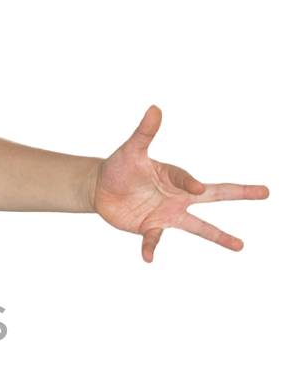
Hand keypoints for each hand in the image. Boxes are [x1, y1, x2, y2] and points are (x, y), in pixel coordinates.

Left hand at [89, 104, 268, 261]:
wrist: (101, 189)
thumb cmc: (120, 166)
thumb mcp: (131, 150)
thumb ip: (144, 133)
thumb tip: (154, 109)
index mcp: (176, 177)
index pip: (191, 182)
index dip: (192, 185)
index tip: (197, 190)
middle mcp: (178, 196)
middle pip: (215, 196)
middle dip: (240, 193)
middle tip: (266, 192)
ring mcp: (167, 214)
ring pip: (199, 226)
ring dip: (219, 236)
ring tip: (240, 246)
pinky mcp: (151, 227)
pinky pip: (154, 239)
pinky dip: (151, 248)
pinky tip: (148, 258)